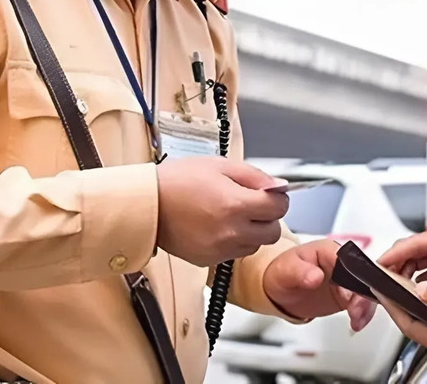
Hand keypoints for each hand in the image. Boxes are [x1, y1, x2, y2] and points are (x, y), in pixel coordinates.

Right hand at [155, 157, 287, 266]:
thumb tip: (279, 187)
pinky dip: (233, 242)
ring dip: (252, 231)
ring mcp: (220, 249)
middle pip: (272, 232)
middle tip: (252, 205)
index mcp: (235, 204)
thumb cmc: (178, 181)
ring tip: (231, 215)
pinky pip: (234, 253)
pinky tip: (218, 226)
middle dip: (268, 217)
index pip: (279, 208)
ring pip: (255, 245)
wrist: (147, 204)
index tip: (269, 194)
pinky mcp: (208, 260)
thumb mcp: (220, 165)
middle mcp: (231, 231)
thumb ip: (255, 176)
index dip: (277, 198)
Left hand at [263, 240, 370, 325]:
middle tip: (356, 310)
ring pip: (367, 290)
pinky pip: (362, 303)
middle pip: (363, 275)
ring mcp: (347, 280)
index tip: (347, 293)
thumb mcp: (286, 270)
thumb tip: (316, 276)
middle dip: (363, 293)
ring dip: (365, 305)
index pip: (349, 259)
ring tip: (356, 319)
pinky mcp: (348, 296)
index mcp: (329, 250)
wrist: (280, 290)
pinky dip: (363, 314)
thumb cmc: (283, 272)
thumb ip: (300, 272)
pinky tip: (357, 323)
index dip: (352, 275)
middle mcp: (343, 264)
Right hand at [379, 224, 426, 291]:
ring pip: (414, 260)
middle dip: (393, 264)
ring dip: (403, 272)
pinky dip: (414, 278)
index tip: (380, 264)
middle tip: (381, 280)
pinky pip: (424, 269)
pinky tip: (412, 291)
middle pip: (410, 250)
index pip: (413, 242)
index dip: (394, 253)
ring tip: (394, 288)